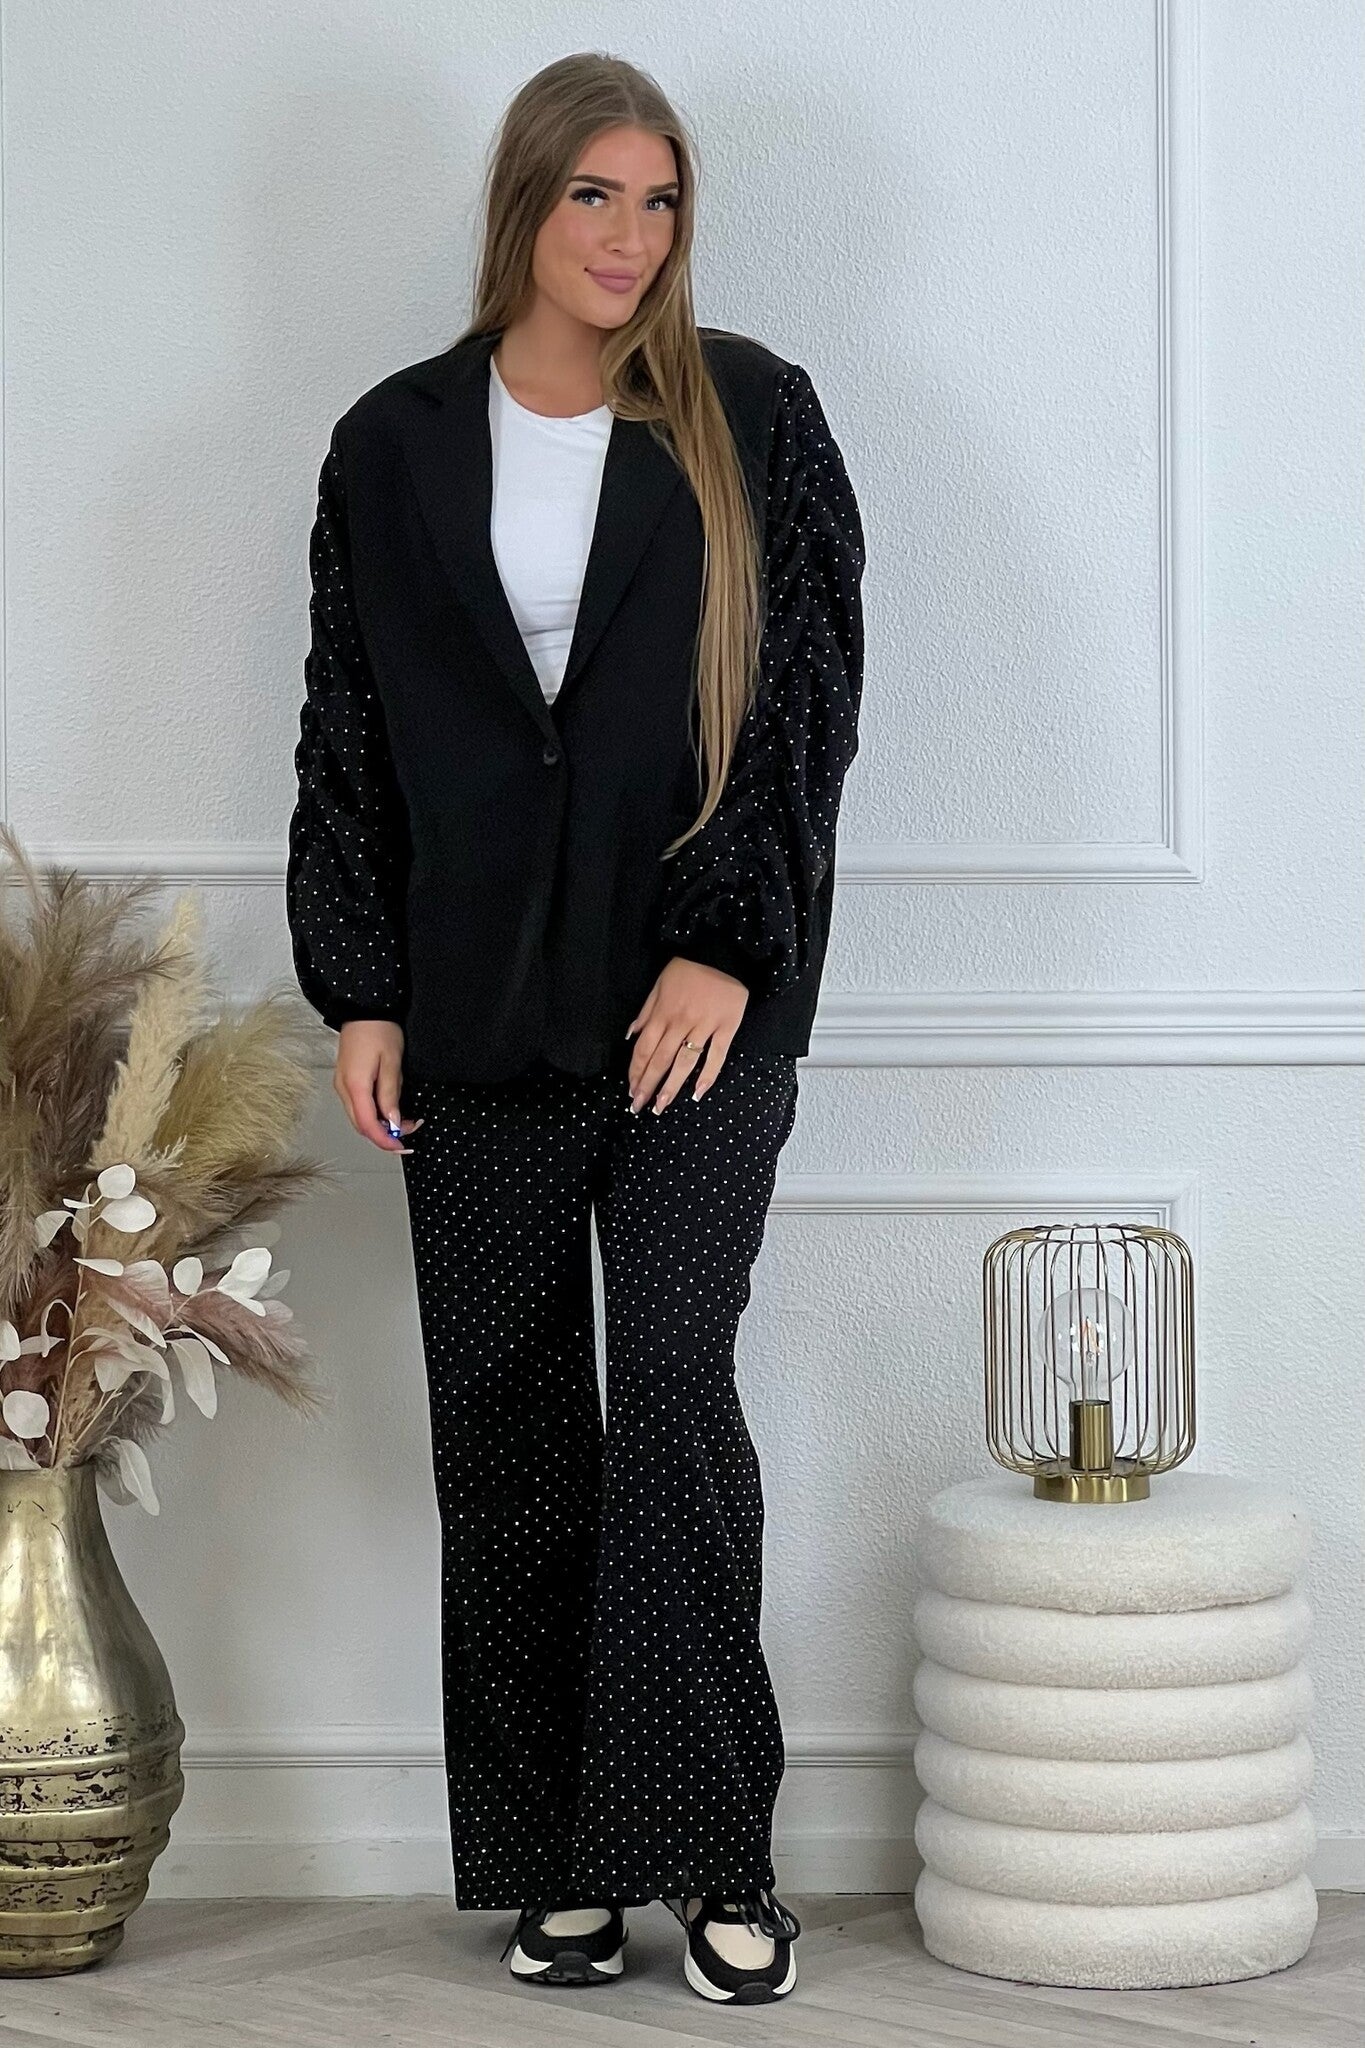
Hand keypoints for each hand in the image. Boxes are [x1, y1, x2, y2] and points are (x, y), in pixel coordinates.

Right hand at [334, 1020, 424, 1152]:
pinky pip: (359, 1106)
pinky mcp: (347, 1080)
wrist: (364, 1008)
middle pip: (362, 1126)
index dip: (385, 1141)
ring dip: (381, 1125)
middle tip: (409, 1133)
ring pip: (360, 1117)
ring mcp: (343, 1085)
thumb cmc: (379, 1029)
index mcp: (355, 1086)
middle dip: (386, 1135)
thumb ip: (390, 1096)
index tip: (401, 1147)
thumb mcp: (392, 1064)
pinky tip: (390, 1110)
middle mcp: (344, 1088)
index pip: (368, 1126)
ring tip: (405, 1120)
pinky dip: (375, 1114)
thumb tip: (393, 1121)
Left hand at [625, 957, 748, 1111]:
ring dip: (672, 1087)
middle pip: (660, 1060)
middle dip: (648, 1085)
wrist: (723, 953)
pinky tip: (698, 1093)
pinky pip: (717, 1055)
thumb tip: (631, 1036)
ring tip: (662, 1106)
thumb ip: (646, 1011)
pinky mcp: (727, 1027)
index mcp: (663, 1012)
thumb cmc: (688, 969)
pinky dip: (708, 1075)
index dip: (636, 1072)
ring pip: (685, 1062)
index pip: (644, 1049)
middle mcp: (681, 1022)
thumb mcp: (660, 984)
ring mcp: (705, 1026)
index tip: (631, 1090)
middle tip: (640, 1107)